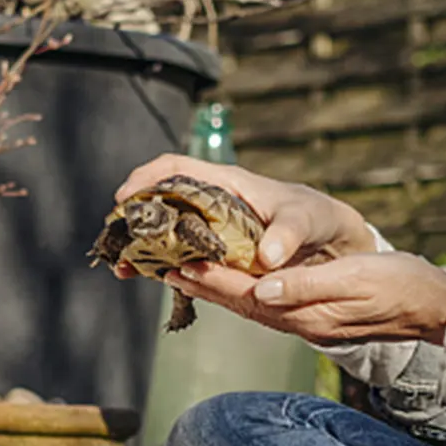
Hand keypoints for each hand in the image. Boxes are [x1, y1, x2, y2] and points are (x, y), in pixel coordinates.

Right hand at [114, 155, 373, 272]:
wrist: (330, 239)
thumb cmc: (315, 217)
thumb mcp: (305, 220)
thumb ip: (287, 234)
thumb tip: (268, 257)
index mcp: (227, 183)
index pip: (176, 167)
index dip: (146, 177)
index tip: (124, 198)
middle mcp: (212, 203)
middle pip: (161, 200)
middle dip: (134, 218)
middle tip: (115, 241)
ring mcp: (211, 228)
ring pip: (167, 231)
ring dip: (144, 247)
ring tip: (124, 268)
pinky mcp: (217, 252)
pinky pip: (183, 254)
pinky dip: (164, 265)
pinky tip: (151, 278)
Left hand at [167, 249, 445, 346]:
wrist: (432, 308)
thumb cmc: (400, 286)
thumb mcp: (357, 279)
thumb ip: (308, 285)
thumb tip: (264, 287)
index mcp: (306, 314)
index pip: (249, 294)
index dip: (214, 278)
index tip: (182, 264)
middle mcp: (298, 323)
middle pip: (240, 303)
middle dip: (202, 285)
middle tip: (164, 267)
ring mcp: (304, 322)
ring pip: (248, 304)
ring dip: (214, 288)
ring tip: (181, 271)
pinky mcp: (310, 315)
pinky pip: (264, 302)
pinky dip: (238, 289)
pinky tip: (225, 278)